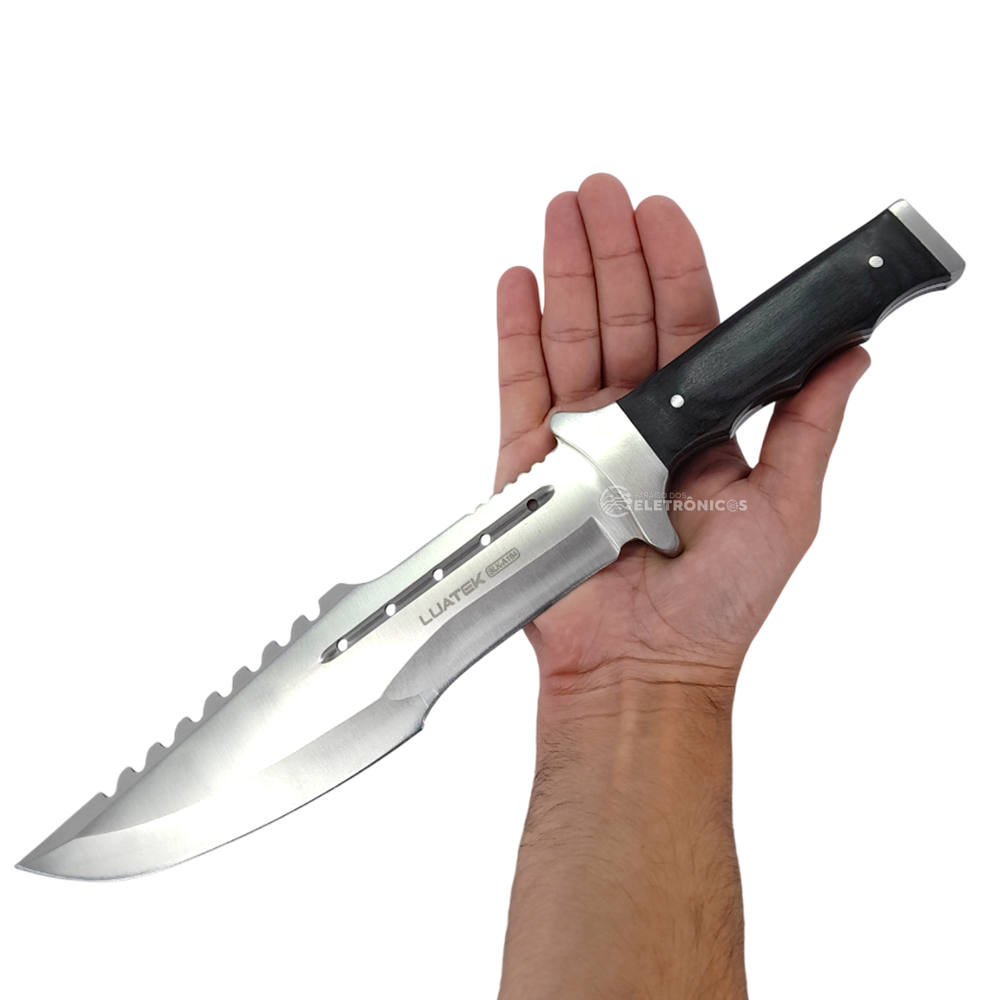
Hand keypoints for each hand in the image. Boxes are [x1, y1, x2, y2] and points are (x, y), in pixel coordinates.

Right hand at [495, 173, 868, 706]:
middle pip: (621, 319)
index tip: (662, 212)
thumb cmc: (716, 606)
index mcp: (696, 428)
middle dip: (611, 250)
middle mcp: (634, 427)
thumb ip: (809, 426)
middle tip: (599, 188)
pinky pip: (519, 388)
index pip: (686, 329)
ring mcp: (577, 444)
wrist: (641, 667)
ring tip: (559, 211)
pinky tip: (519, 284)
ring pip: (569, 339)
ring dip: (564, 273)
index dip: (675, 268)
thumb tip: (854, 357)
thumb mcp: (787, 507)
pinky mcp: (529, 469)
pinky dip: (515, 334)